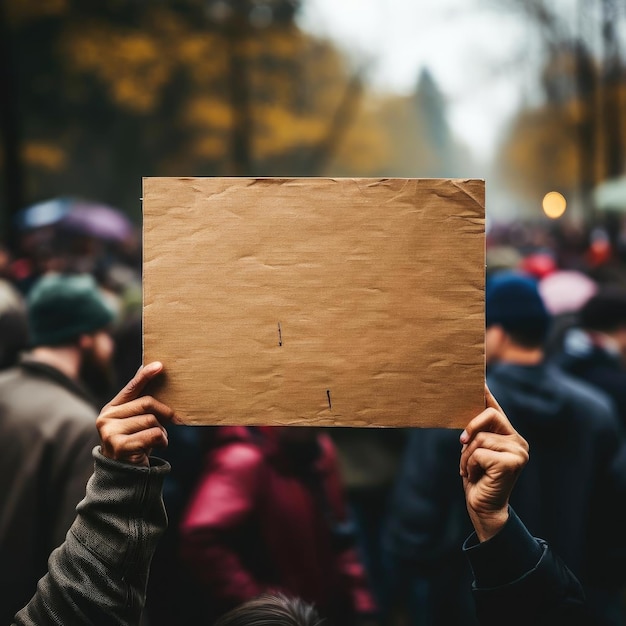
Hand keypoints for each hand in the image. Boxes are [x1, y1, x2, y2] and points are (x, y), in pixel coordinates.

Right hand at [96, 361, 176, 466]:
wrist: (126, 477)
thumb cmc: (136, 444)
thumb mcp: (137, 422)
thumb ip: (142, 404)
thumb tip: (155, 371)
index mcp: (111, 409)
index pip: (132, 387)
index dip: (146, 375)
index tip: (159, 365)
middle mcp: (106, 418)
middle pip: (147, 403)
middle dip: (164, 413)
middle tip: (173, 421)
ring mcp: (110, 432)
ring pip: (152, 420)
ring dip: (162, 431)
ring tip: (157, 441)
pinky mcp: (120, 446)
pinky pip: (153, 434)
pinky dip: (162, 441)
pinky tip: (156, 448)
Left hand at [460, 385, 528, 541]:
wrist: (484, 508)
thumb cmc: (477, 479)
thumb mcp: (473, 451)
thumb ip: (476, 433)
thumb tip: (467, 408)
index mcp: (509, 435)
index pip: (495, 408)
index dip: (486, 392)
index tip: (477, 375)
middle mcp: (518, 441)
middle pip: (488, 416)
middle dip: (470, 432)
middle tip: (462, 444)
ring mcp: (519, 452)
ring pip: (479, 438)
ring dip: (466, 456)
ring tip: (471, 470)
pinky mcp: (513, 463)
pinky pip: (479, 452)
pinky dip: (470, 465)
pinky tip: (477, 476)